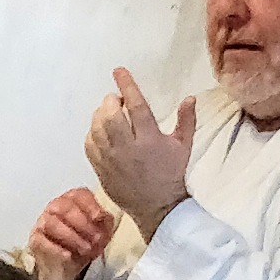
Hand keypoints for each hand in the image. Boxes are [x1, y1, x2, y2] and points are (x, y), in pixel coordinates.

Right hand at [25, 188, 118, 279]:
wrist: (70, 264)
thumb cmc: (86, 241)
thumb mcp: (102, 230)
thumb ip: (104, 220)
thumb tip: (102, 217)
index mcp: (73, 200)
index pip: (79, 195)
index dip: (90, 205)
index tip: (99, 218)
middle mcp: (56, 207)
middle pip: (64, 207)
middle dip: (82, 224)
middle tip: (96, 238)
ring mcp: (44, 222)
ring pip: (52, 223)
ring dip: (72, 237)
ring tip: (85, 249)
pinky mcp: (35, 239)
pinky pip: (41, 241)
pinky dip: (56, 249)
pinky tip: (69, 255)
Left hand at [84, 72, 196, 232]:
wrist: (158, 208)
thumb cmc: (172, 175)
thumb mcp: (183, 147)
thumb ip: (186, 121)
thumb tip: (190, 98)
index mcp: (150, 139)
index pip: (135, 105)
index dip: (127, 85)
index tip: (119, 71)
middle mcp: (128, 148)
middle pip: (110, 115)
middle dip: (111, 101)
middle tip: (117, 101)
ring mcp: (112, 160)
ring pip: (96, 128)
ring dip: (100, 115)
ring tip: (109, 115)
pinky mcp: (101, 169)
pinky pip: (89, 144)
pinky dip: (93, 133)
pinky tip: (101, 132)